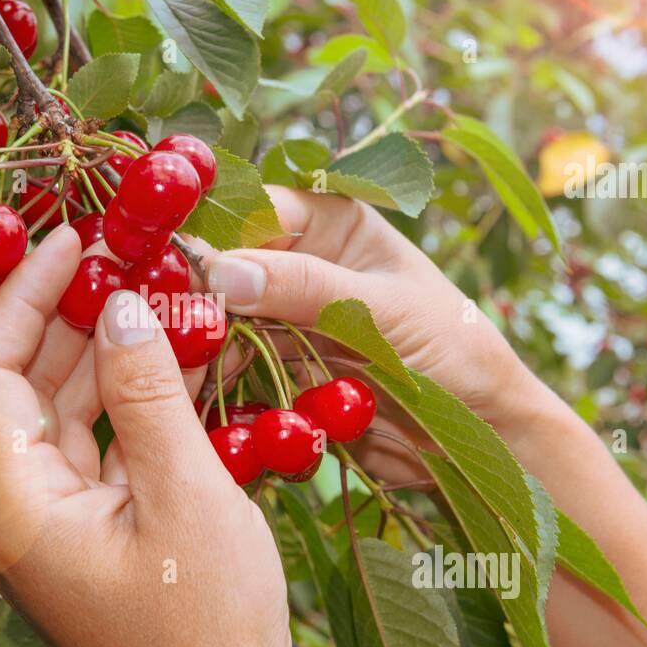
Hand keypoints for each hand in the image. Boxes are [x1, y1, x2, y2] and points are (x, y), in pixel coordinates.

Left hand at [0, 225, 315, 646]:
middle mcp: (24, 508)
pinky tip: (177, 355)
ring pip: (70, 411)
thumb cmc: (206, 628)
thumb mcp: (183, 496)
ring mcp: (61, 522)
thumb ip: (148, 394)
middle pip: (26, 385)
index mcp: (16, 504)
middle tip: (124, 250)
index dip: (20, 297)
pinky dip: (136, 400)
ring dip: (110, 352)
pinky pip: (105, 445)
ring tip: (156, 286)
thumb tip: (122, 305)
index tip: (67, 238)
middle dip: (73, 313)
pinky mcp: (100, 531)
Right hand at [203, 186, 545, 485]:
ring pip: (224, 324)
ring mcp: (289, 321)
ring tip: (176, 367)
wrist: (483, 433)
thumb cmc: (455, 349)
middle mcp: (303, 266)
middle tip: (162, 322)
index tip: (170, 261)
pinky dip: (222, 383)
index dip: (210, 233)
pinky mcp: (284, 371)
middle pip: (228, 271)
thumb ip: (303, 287)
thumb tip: (220, 269)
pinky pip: (239, 370)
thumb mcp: (381, 311)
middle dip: (197, 296)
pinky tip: (200, 395)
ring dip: (203, 345)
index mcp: (332, 226)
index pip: (253, 213)